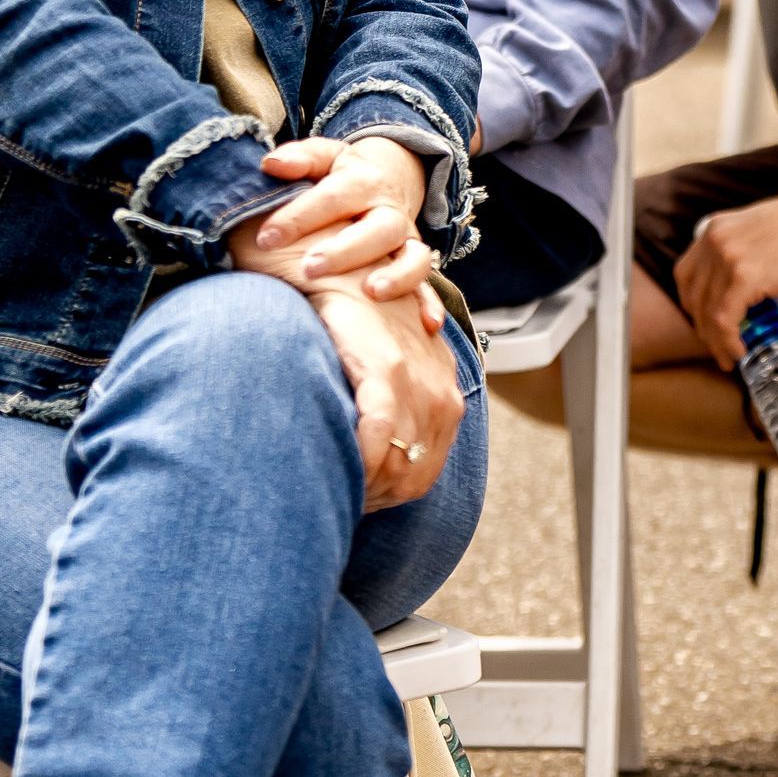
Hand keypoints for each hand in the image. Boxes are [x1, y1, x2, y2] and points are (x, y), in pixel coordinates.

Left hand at [238, 135, 433, 302]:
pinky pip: (428, 285)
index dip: (299, 218)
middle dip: (345, 251)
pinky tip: (427, 325)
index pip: (331, 197)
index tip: (266, 239)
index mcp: (362, 181)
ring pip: (413, 256)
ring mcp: (407, 238)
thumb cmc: (341, 174)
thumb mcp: (323, 157)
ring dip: (396, 276)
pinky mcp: (415, 262)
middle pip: (377, 229)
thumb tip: (271, 165)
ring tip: (371, 293)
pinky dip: (430, 304)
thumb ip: (299, 159)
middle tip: (309, 268)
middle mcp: (389, 210)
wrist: (391, 176)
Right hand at [311, 286, 463, 509]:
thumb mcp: (389, 378)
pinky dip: (360, 455)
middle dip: (372, 496)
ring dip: (363, 482)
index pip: (423, 473)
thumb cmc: (362, 331)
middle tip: (336, 500)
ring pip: (397, 461)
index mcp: (447, 401)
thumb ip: (393, 416)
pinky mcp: (389, 370)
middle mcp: (443, 397)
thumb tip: (372, 464)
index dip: (387, 495)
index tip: (354, 501)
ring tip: (330, 486)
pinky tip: (337, 463)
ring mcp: (421, 385)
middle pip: (411, 474)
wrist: (347, 275)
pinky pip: (379, 431)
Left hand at [672, 186, 777, 372]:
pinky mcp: (744, 276)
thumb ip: (761, 269)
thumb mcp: (770, 241)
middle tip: (718, 346)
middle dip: (703, 326)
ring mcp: (727, 257)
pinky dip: (727, 341)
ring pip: (707, 312)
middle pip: (693, 295)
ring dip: (715, 341)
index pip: (686, 273)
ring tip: (729, 358)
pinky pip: (725, 319)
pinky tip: (739, 352)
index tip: (706, 322)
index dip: (692, 303)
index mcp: (717, 229)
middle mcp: (715, 240)